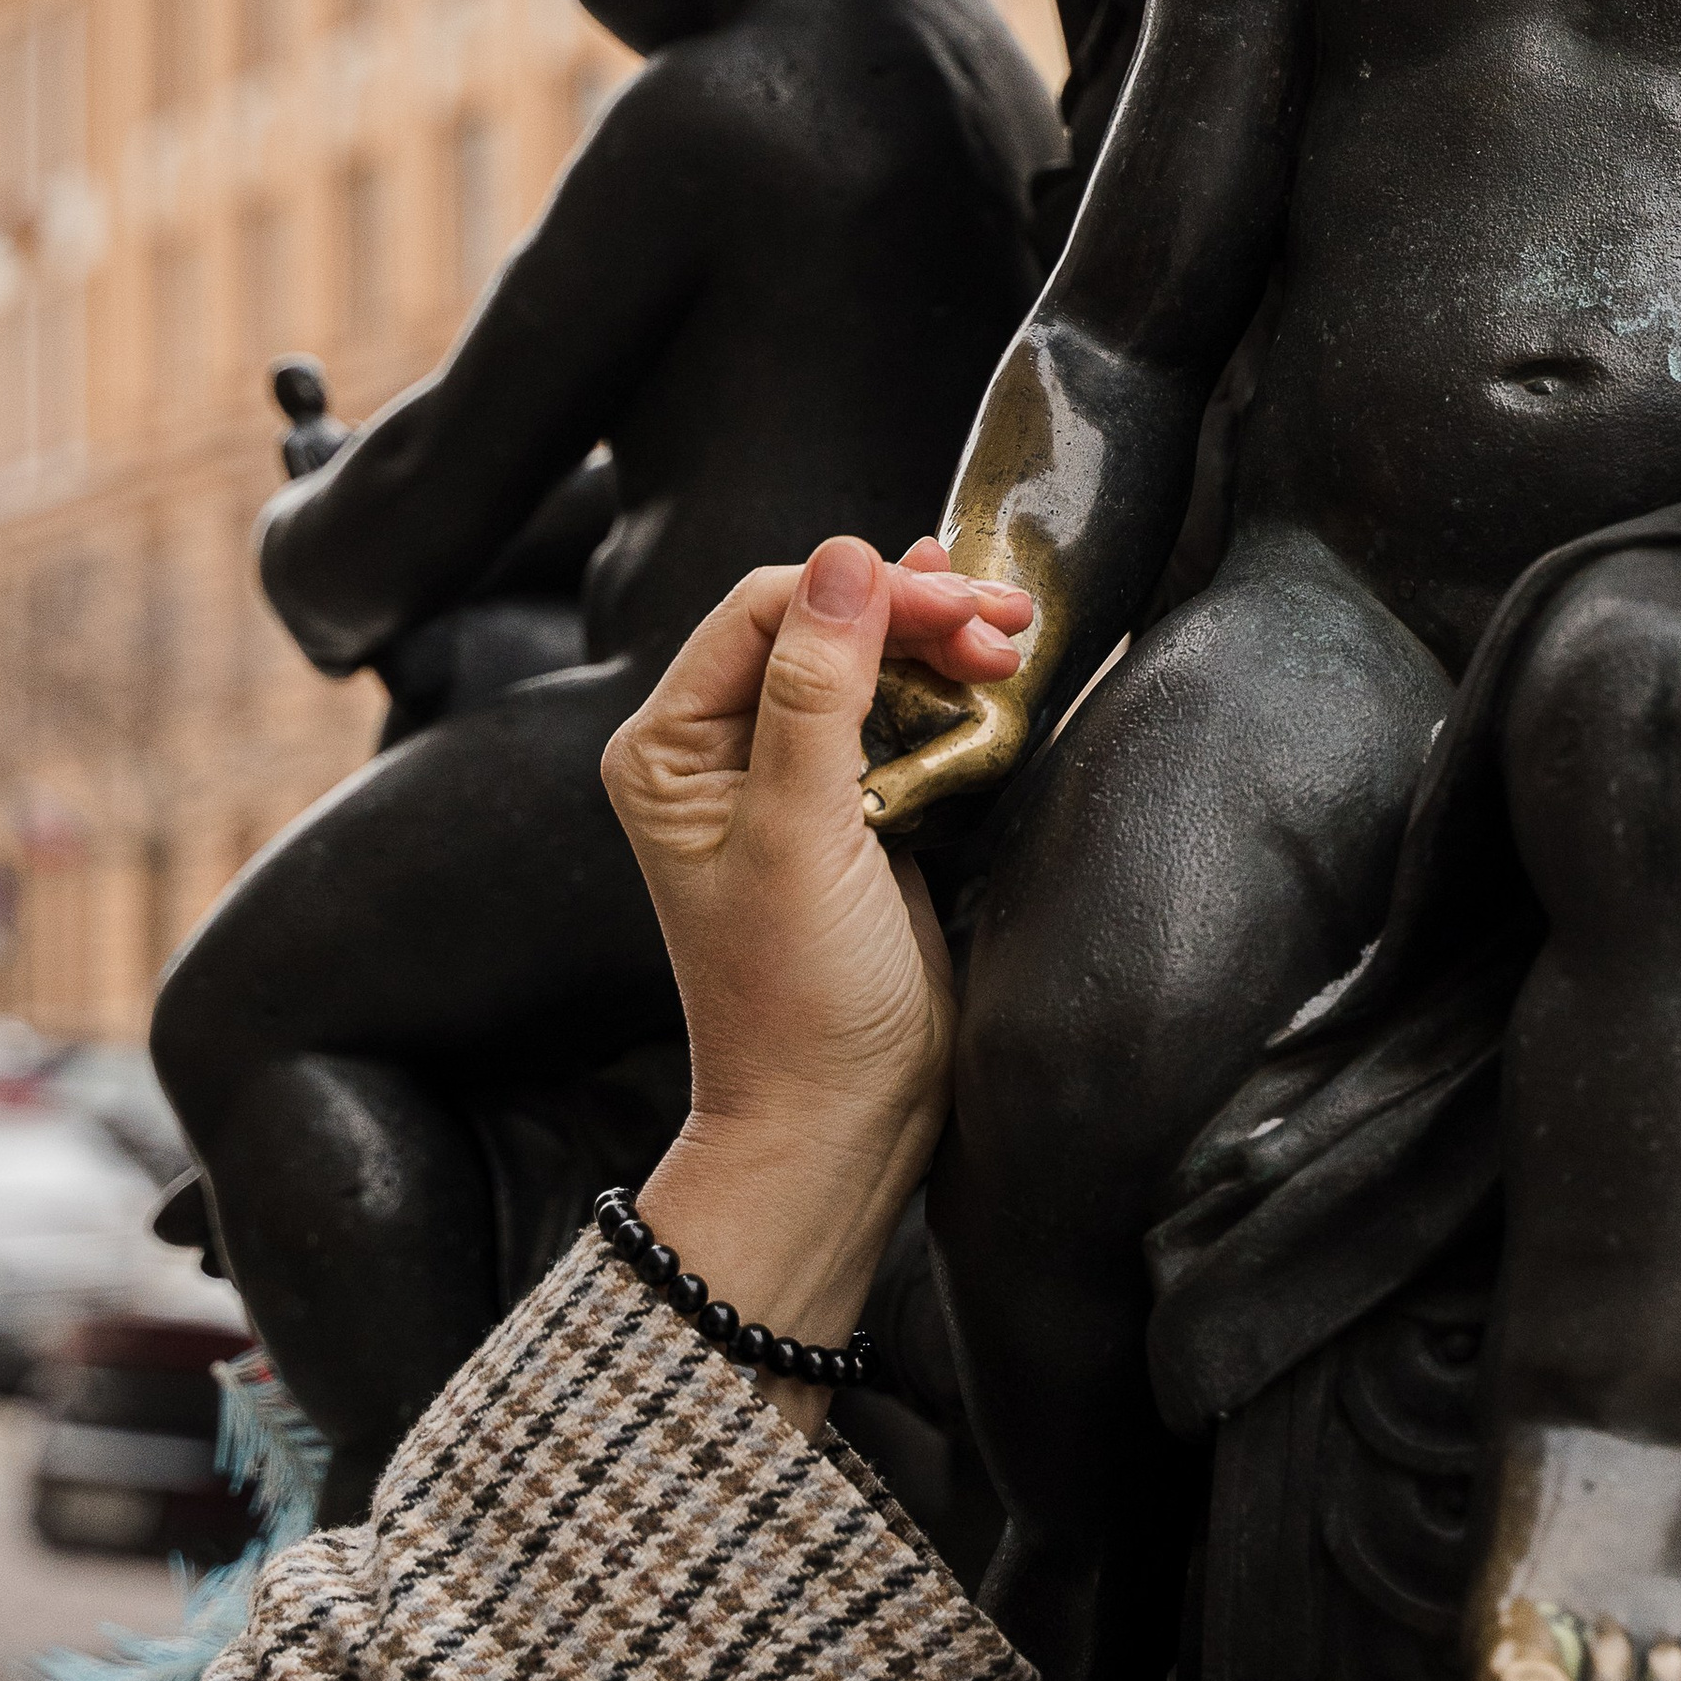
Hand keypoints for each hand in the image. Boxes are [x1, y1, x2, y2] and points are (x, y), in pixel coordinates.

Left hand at [600, 536, 1026, 1421]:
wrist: (843, 1119)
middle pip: (821, 624)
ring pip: (865, 660)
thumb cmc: (799, 999)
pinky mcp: (851, 806)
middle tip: (1002, 623)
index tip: (957, 607)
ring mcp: (785, 776)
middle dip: (914, 612)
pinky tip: (992, 667)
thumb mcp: (805, 835)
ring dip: (940, 641)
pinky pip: (896, 712)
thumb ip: (819, 694)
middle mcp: (716, 750)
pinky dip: (946, 685)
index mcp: (670, 747)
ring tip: (1011, 641)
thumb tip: (844, 561)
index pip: (766, 611)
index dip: (864, 594)